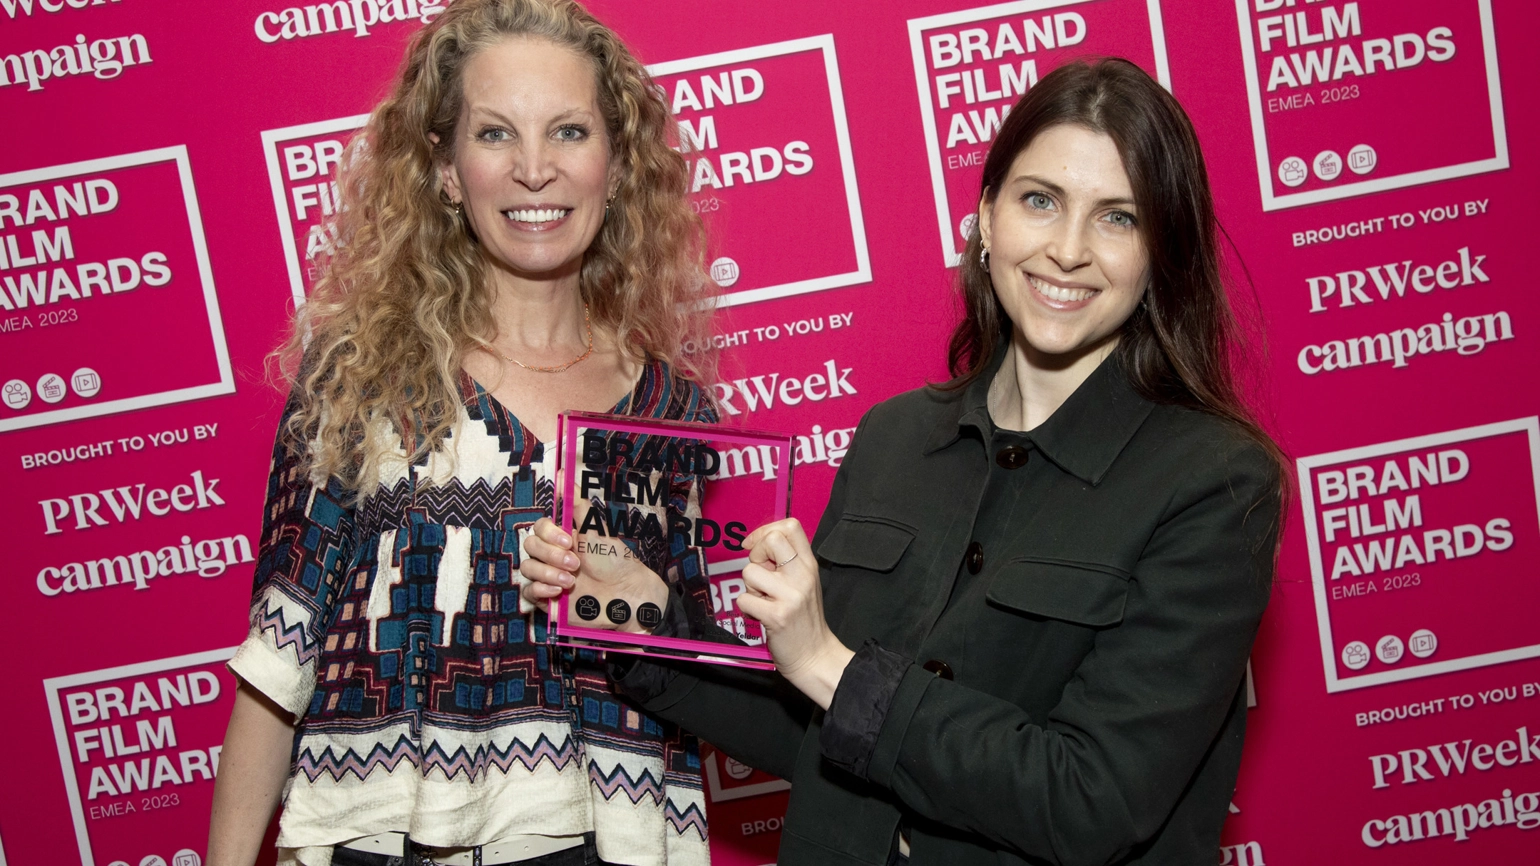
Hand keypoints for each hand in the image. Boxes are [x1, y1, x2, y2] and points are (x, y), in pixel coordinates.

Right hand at [519, 501, 667, 632]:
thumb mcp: (596, 527)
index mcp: (562, 537)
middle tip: (575, 564)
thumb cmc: (614, 560)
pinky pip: (528, 591)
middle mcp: (552, 555)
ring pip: (527, 568)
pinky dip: (540, 589)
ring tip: (570, 581)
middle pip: (529, 546)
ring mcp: (548, 576)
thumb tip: (562, 473)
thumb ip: (577, 502)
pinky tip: (559, 591)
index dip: (549, 534)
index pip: (538, 527)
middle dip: (551, 555)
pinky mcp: (547, 598)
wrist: (624, 593)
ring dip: (547, 573)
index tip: (570, 541)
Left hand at [738, 519, 854, 708]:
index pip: (790, 526)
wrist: (815, 656)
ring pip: (750, 572)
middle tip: (761, 574)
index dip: (766, 530)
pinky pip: (744, 599)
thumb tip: (757, 544)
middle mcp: (802, 576)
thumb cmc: (804, 619)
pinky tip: (761, 616)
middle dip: (756, 554)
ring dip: (750, 587)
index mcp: (809, 565)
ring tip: (764, 601)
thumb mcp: (804, 583)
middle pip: (771, 540)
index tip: (755, 545)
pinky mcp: (776, 616)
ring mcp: (790, 596)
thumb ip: (787, 563)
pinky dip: (747, 608)